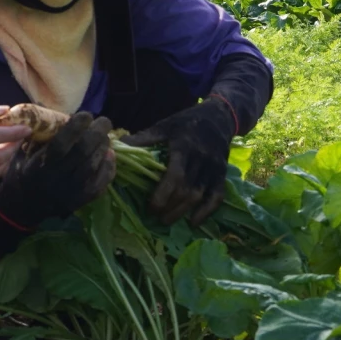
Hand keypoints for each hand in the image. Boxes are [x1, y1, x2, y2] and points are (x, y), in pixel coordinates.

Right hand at [0, 112, 115, 226]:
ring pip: (93, 165)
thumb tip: (56, 111)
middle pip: (83, 153)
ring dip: (103, 147)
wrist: (23, 206)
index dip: (76, 126)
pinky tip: (108, 155)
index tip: (86, 115)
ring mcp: (71, 192)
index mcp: (39, 166)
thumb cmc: (22, 172)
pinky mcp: (82, 200)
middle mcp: (56, 179)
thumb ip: (37, 134)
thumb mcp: (22, 152)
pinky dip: (109, 166)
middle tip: (104, 122)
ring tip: (104, 136)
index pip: (61, 144)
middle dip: (97, 133)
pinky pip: (101, 182)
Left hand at [130, 98, 237, 224]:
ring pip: (199, 196)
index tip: (150, 207)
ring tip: (166, 220)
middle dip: (170, 207)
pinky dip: (206, 212)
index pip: (175, 176)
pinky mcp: (222, 173)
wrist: (219, 117)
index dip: (162, 195)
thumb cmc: (186, 123)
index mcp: (185, 146)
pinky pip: (217, 196)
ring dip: (182, 211)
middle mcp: (201, 158)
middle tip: (155, 216)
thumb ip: (143, 138)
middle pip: (186, 190)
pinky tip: (193, 222)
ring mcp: (214, 167)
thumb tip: (118, 146)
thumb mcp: (164, 126)